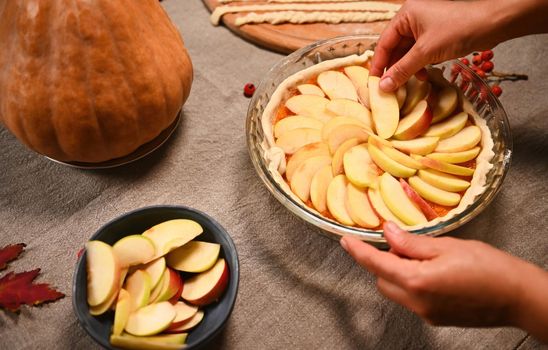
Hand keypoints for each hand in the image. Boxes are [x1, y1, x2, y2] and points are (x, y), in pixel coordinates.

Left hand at [340, 222, 547, 341]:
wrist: (517, 297)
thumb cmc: (489, 268)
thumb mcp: (447, 246)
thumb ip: (412, 242)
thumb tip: (388, 232)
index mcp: (416, 281)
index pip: (376, 264)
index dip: (358, 251)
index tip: (345, 241)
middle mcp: (417, 302)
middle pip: (382, 279)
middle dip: (385, 261)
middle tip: (406, 245)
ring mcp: (426, 314)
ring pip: (396, 290)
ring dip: (399, 273)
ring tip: (425, 258)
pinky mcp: (435, 318)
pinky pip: (412, 299)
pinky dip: (413, 284)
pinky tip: (434, 272)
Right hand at [371, 0, 496, 91]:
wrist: (494, 22)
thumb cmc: (459, 30)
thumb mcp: (426, 52)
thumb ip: (402, 70)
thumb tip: (383, 87)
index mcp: (406, 15)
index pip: (384, 42)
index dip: (378, 64)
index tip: (374, 83)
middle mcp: (412, 18)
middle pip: (395, 48)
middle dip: (394, 68)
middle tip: (389, 88)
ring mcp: (425, 27)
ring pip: (408, 52)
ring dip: (407, 69)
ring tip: (408, 84)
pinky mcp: (436, 36)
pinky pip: (420, 53)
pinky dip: (418, 65)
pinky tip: (422, 76)